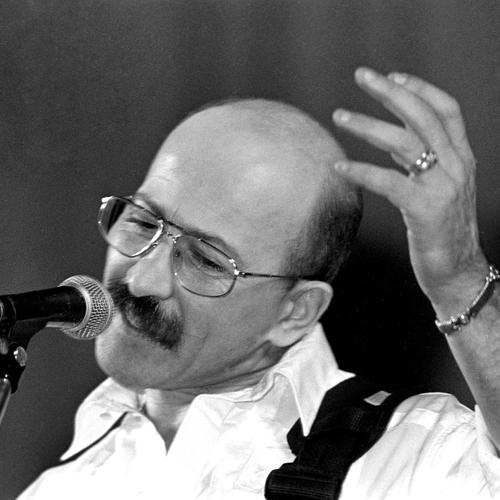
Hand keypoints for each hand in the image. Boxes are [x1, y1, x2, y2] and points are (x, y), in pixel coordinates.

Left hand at [332, 67, 488, 318]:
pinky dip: (361, 171)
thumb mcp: (435, 188)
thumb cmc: (442, 231)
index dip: (419, 88)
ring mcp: (443, 186)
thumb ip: (417, 162)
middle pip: (423, 115)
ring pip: (404, 142)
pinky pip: (388, 182)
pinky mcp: (426, 209)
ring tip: (339, 116)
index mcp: (461, 158)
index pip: (446, 109)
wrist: (458, 272)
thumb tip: (389, 140)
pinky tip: (338, 167)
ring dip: (368, 126)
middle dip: (390, 92)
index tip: (391, 76)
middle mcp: (456, 165)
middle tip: (360, 76)